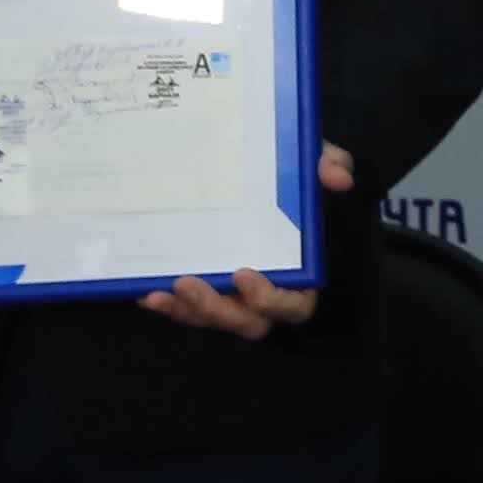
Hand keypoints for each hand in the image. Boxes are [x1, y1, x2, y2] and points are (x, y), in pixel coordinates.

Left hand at [141, 142, 354, 340]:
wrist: (251, 170)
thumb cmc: (287, 175)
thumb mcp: (310, 160)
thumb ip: (328, 163)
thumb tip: (338, 176)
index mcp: (299, 272)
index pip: (295, 304)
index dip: (272, 299)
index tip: (244, 274)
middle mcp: (264, 293)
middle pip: (248, 322)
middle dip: (217, 309)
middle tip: (188, 282)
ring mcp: (230, 295)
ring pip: (211, 320)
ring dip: (186, 311)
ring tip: (159, 291)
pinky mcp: (201, 291)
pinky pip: (184, 309)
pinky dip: (166, 305)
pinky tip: (144, 291)